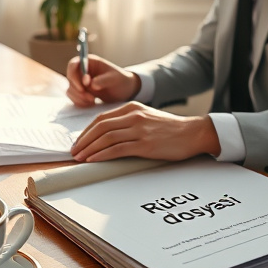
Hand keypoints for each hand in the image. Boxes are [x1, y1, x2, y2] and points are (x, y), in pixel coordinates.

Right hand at [66, 54, 140, 106]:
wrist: (125, 91)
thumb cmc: (121, 80)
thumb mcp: (115, 78)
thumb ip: (103, 80)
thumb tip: (91, 84)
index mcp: (89, 62)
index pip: (73, 64)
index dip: (75, 75)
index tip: (84, 86)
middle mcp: (82, 71)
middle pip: (70, 78)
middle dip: (78, 90)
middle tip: (91, 98)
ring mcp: (80, 82)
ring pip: (70, 89)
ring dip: (79, 97)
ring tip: (93, 101)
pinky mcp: (81, 92)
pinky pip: (73, 97)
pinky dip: (80, 102)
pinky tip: (92, 103)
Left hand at [70, 102, 220, 162]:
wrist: (192, 133)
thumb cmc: (170, 129)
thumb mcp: (146, 118)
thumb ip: (128, 122)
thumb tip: (106, 135)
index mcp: (132, 108)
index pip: (101, 118)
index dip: (86, 131)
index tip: (79, 141)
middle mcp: (134, 116)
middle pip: (100, 127)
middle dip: (83, 140)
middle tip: (74, 151)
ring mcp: (139, 130)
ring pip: (106, 138)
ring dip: (89, 149)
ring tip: (79, 158)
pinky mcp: (145, 144)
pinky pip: (117, 149)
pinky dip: (102, 155)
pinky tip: (94, 160)